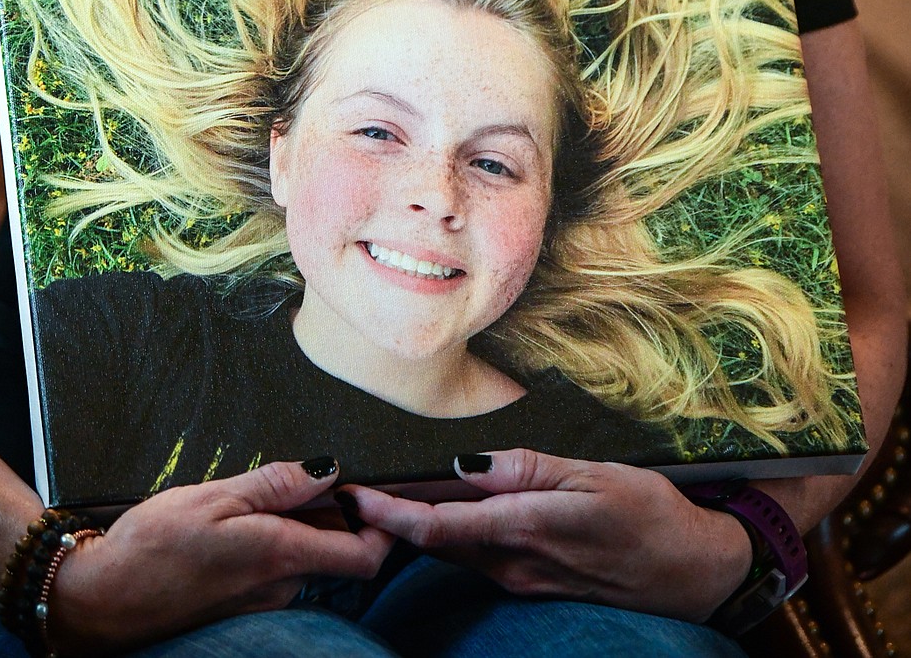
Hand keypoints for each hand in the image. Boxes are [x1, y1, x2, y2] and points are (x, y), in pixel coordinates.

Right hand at [49, 458, 393, 654]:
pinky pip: (279, 566)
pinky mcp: (243, 603)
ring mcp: (263, 598)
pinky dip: (275, 536)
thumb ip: (276, 484)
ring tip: (260, 489)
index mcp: (281, 555)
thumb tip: (329, 470)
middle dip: (333, 509)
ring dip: (299, 520)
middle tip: (302, 471)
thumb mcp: (215, 496)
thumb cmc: (152, 546)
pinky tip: (240, 515)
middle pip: (337, 547)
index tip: (369, 484)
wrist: (104, 599)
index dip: (381, 520)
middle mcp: (282, 586)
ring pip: (306, 553)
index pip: (366, 554)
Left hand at [346, 448, 753, 622]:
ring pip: (456, 550)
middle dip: (390, 518)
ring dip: (416, 526)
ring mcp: (525, 580)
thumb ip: (527, 469)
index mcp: (528, 530)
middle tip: (348, 487)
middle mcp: (517, 564)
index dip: (390, 515)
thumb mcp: (594, 476)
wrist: (697, 572)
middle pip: (437, 542)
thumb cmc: (652, 514)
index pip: (440, 528)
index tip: (353, 496)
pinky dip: (450, 535)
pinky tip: (437, 512)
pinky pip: (480, 558)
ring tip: (378, 492)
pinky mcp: (535, 584)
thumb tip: (466, 464)